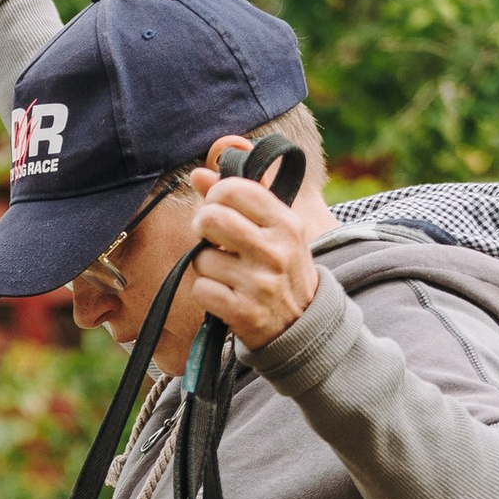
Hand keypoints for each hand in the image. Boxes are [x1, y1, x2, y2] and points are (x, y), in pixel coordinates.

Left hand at [184, 139, 323, 350]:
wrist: (301, 324)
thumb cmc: (282, 268)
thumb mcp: (276, 228)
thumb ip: (240, 196)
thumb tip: (197, 174)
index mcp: (285, 223)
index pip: (234, 190)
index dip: (215, 195)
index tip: (217, 207)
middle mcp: (274, 250)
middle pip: (212, 218)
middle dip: (202, 226)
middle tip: (209, 236)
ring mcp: (259, 283)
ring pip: (202, 258)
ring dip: (205, 265)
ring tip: (224, 271)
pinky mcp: (243, 312)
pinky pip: (201, 290)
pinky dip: (205, 292)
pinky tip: (222, 293)